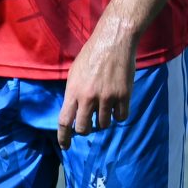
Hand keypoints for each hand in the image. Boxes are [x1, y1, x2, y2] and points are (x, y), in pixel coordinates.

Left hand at [57, 27, 134, 145]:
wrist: (114, 41)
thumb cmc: (91, 54)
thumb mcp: (74, 73)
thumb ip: (73, 93)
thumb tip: (73, 112)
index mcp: (73, 91)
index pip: (65, 122)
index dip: (64, 137)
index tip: (65, 146)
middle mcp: (89, 97)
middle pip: (84, 128)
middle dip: (86, 129)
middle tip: (89, 123)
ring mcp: (107, 98)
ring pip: (104, 124)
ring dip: (103, 120)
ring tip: (105, 107)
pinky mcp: (123, 95)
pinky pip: (121, 117)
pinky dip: (119, 114)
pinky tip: (117, 105)